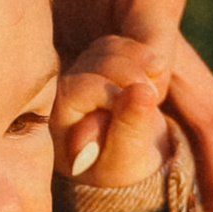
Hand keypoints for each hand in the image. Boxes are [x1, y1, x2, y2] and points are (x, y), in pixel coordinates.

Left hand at [0, 0, 212, 211]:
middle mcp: (129, 28)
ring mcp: (84, 17)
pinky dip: (39, 114)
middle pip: (158, 134)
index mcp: (163, 19)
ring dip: (88, 161)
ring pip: (94, 115)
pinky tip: (19, 153)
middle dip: (166, 198)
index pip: (208, 120)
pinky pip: (43, 74)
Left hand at [51, 33, 172, 192]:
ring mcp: (79, 74)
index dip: (113, 91)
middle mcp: (61, 94)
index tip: (144, 103)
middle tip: (153, 95)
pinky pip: (118, 44)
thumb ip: (131, 127)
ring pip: (107, 48)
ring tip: (155, 88)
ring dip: (138, 61)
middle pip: (93, 63)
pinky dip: (141, 53)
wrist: (133, 159)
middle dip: (129, 74)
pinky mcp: (98, 62)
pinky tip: (156, 71)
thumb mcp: (128, 158)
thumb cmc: (124, 167)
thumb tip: (142, 92)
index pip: (78, 90)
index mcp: (57, 121)